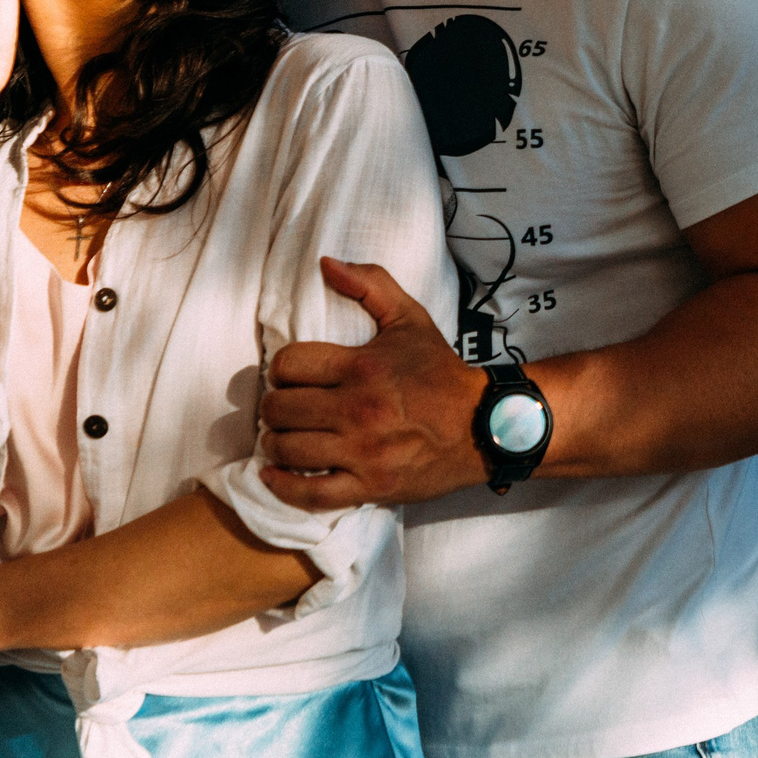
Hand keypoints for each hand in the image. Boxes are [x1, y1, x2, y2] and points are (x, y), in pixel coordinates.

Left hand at [258, 260, 490, 508]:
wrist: (484, 424)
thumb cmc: (441, 372)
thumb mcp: (410, 318)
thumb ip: (369, 284)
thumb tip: (326, 264)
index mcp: (361, 366)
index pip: (288, 364)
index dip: (281, 369)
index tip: (291, 376)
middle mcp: (357, 409)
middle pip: (280, 409)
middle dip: (275, 406)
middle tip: (285, 407)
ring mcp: (362, 451)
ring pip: (288, 449)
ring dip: (277, 443)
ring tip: (284, 436)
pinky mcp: (370, 485)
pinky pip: (311, 493)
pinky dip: (283, 486)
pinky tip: (273, 475)